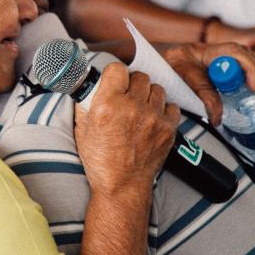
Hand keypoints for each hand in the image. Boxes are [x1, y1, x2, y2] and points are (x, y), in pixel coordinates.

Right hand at [74, 64, 179, 192]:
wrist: (122, 186)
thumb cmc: (100, 160)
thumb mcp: (82, 129)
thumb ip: (86, 104)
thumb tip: (90, 86)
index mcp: (107, 105)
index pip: (117, 69)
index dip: (115, 74)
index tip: (114, 81)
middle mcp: (132, 108)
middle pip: (139, 76)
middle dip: (132, 84)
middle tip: (127, 96)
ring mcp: (153, 118)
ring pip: (157, 88)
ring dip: (148, 94)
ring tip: (141, 107)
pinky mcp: (168, 129)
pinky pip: (171, 106)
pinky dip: (163, 109)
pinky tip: (153, 117)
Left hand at [162, 43, 254, 125]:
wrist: (165, 63)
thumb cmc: (174, 68)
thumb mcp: (189, 84)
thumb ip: (206, 100)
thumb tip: (219, 120)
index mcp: (212, 51)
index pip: (238, 55)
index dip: (250, 70)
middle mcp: (221, 50)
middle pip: (248, 57)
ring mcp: (225, 55)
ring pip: (250, 59)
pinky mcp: (226, 62)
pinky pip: (247, 63)